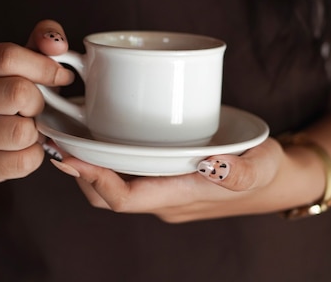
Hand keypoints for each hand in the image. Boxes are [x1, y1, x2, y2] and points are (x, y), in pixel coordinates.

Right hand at [0, 20, 73, 181]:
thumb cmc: (15, 89)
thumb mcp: (27, 60)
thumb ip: (44, 40)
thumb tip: (55, 43)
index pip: (7, 57)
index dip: (44, 66)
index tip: (62, 76)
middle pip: (17, 93)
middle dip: (40, 101)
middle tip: (40, 105)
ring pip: (20, 132)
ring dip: (37, 131)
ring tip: (31, 126)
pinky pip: (23, 161)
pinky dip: (35, 155)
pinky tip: (28, 146)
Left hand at [51, 138, 283, 222]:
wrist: (274, 179)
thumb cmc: (267, 171)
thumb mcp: (263, 166)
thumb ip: (240, 171)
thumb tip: (213, 166)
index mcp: (181, 197)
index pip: (126, 199)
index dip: (94, 180)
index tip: (70, 155)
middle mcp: (165, 198)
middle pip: (109, 195)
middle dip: (79, 173)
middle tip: (56, 139)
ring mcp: (163, 188)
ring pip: (115, 184)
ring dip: (89, 165)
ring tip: (66, 133)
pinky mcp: (166, 176)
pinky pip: (129, 172)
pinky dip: (108, 157)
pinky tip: (100, 132)